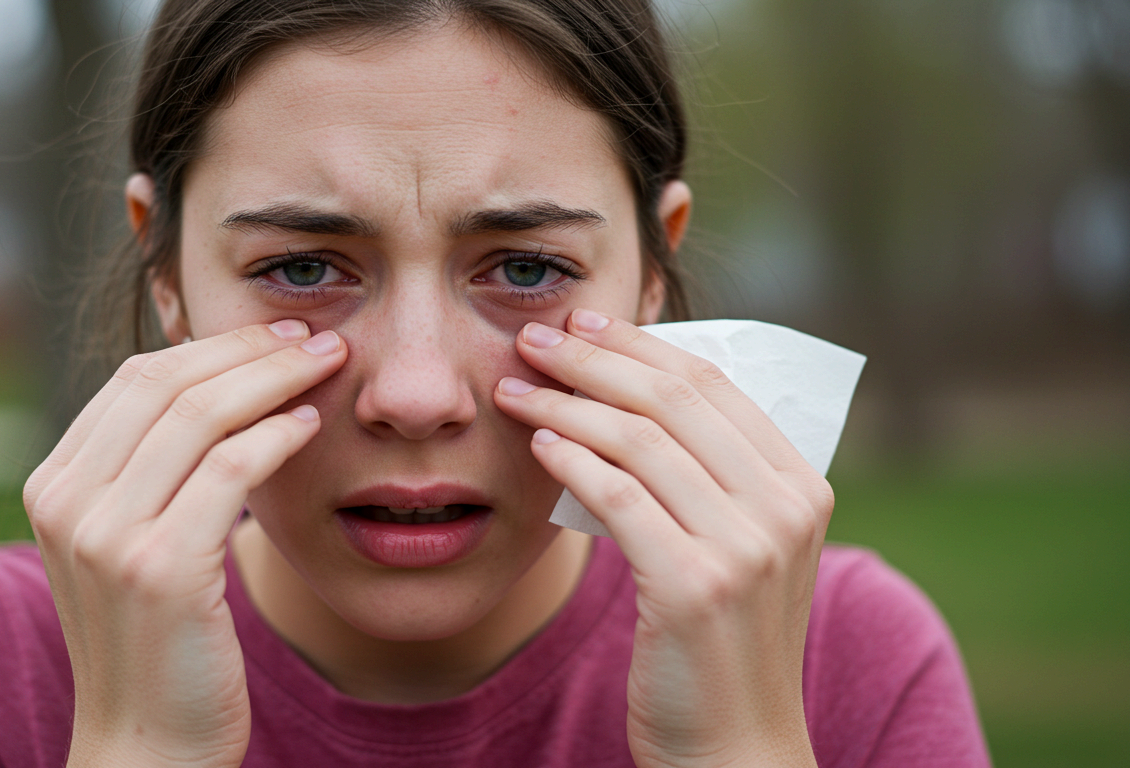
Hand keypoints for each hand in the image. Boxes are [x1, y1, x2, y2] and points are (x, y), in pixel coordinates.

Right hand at [22, 321, 346, 767]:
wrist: (147, 746)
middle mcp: (68, 502)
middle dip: (249, 348)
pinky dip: (276, 435)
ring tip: (326, 365)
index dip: (212, 346)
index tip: (274, 334)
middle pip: (166, 383)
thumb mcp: (130, 547)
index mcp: (55, 485)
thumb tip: (220, 391)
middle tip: (313, 337)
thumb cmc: (156, 644)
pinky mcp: (160, 568)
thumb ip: (148, 474)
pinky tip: (309, 425)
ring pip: (201, 415)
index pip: (135, 380)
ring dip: (275, 378)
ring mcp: (107, 535)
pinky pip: (229, 469)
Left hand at [494, 309, 828, 767]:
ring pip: (640, 440)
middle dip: (593, 360)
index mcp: (800, 484)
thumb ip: (707, 477)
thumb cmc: (718, 643)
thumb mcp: (735, 548)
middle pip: (675, 398)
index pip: (715, 383)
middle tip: (533, 340)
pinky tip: (537, 446)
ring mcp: (746, 547)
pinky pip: (619, 497)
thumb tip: (630, 397)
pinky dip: (572, 460)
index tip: (584, 324)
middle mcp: (785, 507)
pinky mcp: (695, 587)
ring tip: (514, 390)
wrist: (734, 747)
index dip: (641, 345)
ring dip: (566, 404)